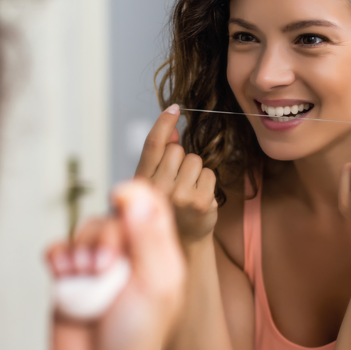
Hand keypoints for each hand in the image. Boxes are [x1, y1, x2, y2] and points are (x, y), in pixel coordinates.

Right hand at [44, 181, 185, 349]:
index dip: (135, 196)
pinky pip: (59, 248)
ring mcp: (98, 266)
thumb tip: (138, 195)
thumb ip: (149, 237)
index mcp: (159, 256)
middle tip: (103, 268)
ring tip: (84, 277)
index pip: (151, 207)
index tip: (120, 197)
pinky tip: (64, 275)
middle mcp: (129, 257)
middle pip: (113, 218)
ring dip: (80, 250)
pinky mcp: (70, 275)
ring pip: (84, 230)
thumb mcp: (154, 285)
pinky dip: (58, 257)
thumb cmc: (132, 339)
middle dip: (103, 239)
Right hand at [134, 104, 217, 244]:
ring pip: (195, 160)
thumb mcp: (154, 183)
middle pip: (177, 150)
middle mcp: (157, 188)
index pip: (153, 145)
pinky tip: (199, 197)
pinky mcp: (200, 202)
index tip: (174, 108)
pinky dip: (207, 182)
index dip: (164, 123)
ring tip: (188, 190)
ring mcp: (179, 196)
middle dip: (180, 160)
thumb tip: (173, 131)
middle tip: (177, 181)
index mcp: (141, 181)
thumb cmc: (167, 207)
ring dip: (195, 171)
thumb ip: (159, 157)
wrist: (183, 241)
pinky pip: (209, 173)